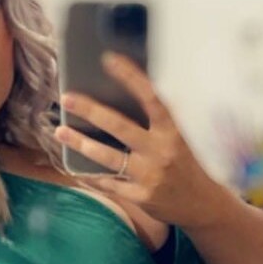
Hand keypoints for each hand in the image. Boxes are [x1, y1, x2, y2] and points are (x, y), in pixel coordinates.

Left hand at [55, 52, 222, 228]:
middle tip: (67, 98)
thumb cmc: (185, 163)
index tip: (108, 59)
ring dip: (81, 143)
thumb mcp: (179, 137)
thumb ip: (158, 120)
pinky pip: (110, 184)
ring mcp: (149, 176)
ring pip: (109, 158)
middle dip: (91, 111)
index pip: (151, 98)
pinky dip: (92, 176)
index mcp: (172, 131)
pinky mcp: (141, 198)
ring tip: (60, 131)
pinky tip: (75, 168)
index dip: (131, 77)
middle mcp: (160, 152)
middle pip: (120, 127)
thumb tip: (131, 92)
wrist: (202, 204)